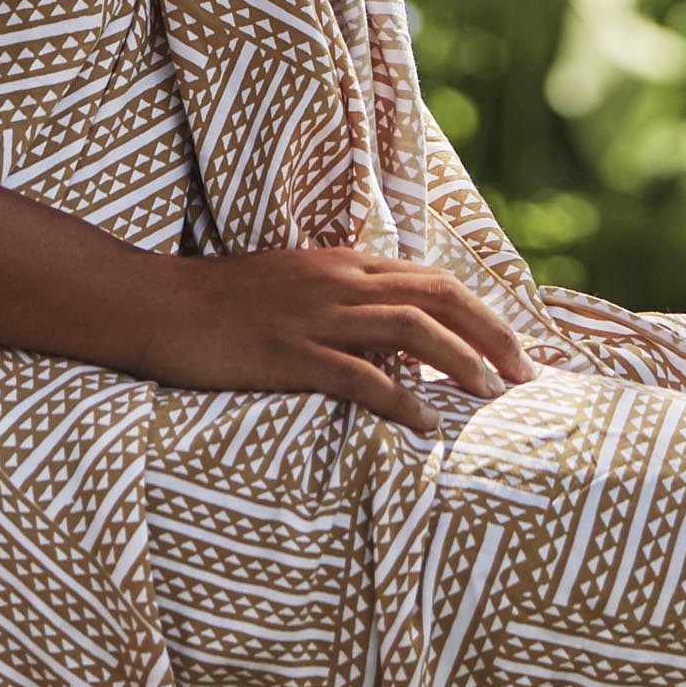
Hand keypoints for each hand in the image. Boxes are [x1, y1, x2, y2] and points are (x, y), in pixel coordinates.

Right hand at [127, 246, 539, 436]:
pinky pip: (357, 374)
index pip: (432, 279)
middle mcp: (339, 281)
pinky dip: (400, 397)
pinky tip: (426, 423)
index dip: (484, 312)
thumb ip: (346, 302)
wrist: (158, 305)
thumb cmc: (224, 304)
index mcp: (344, 263)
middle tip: (527, 375)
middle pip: (436, 296)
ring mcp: (314, 315)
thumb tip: (399, 339)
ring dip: (460, 361)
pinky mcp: (288, 353)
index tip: (519, 349)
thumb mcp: (296, 288)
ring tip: (492, 395)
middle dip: (492, 333)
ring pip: (409, 329)